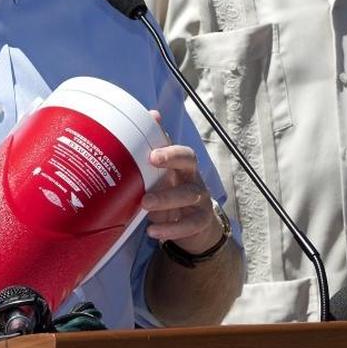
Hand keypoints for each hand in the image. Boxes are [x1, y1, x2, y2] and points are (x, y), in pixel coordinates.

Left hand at [141, 111, 222, 254]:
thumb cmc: (173, 192)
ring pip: (189, 195)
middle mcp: (194, 178)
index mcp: (182, 165)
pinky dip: (171, 229)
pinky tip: (152, 232)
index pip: (182, 152)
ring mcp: (200, 200)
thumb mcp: (162, 175)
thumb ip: (155, 150)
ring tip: (145, 205)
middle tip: (149, 166)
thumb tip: (151, 115)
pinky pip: (190, 225)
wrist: (196, 226)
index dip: (170, 151)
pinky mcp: (201, 221)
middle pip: (190, 164)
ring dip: (166, 199)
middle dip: (171, 164)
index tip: (152, 155)